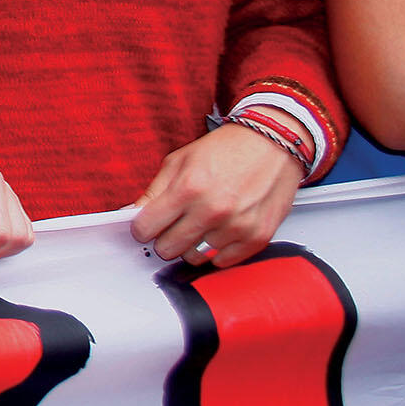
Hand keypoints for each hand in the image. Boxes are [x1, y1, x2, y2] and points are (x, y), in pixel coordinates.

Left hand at [131, 125, 302, 268]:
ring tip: (199, 224)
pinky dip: (216, 251)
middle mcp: (213, 210)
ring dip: (192, 245)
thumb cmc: (227, 149)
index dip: (141, 227)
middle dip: (164, 238)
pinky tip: (218, 231)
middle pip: (167, 249)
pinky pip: (223, 262)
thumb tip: (133, 214)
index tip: (146, 225)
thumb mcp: (179, 161)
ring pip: (194, 257)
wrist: (272, 144)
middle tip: (172, 225)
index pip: (146, 228)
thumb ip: (153, 191)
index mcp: (188, 188)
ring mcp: (236, 227)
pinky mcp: (257, 237)